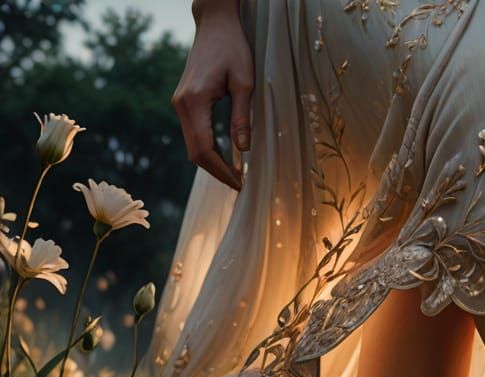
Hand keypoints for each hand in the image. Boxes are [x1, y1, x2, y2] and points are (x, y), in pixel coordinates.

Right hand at [171, 9, 253, 190]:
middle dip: (217, 172)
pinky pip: (194, 134)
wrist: (215, 24)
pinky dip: (209, 150)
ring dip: (212, 163)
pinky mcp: (185, 102)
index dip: (221, 171)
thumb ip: (242, 117)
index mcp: (194, 100)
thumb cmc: (233, 47)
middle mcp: (181, 104)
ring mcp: (180, 103)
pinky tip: (226, 158)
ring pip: (193, 145)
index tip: (240, 184)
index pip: (203, 149)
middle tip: (240, 184)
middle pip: (195, 152)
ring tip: (236, 175)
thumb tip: (243, 150)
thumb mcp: (244, 82)